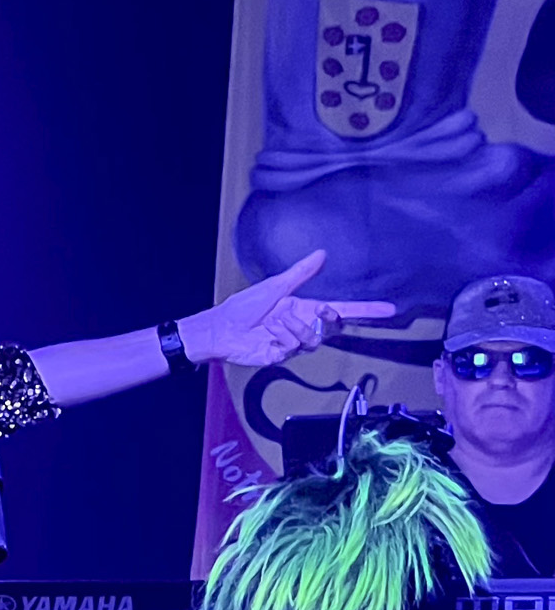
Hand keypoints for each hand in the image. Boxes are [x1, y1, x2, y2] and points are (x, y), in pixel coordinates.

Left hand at [182, 250, 394, 368]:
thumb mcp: (274, 286)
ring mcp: (293, 343)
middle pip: (334, 327)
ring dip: (297, 326)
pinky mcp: (282, 356)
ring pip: (314, 339)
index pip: (342, 310)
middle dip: (330, 318)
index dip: (366, 311)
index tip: (390, 309)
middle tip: (320, 310)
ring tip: (275, 319)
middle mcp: (302, 326)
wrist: (219, 328)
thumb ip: (300, 273)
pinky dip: (282, 336)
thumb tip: (321, 253)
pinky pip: (294, 347)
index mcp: (304, 308)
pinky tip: (268, 332)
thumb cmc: (243, 307)